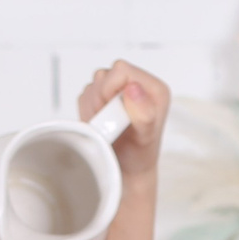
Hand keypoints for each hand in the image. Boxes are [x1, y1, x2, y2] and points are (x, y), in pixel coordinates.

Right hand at [79, 60, 170, 181]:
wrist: (125, 170)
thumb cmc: (139, 155)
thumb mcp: (145, 137)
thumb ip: (144, 113)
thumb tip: (134, 88)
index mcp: (153, 88)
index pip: (121, 69)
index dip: (110, 90)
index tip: (115, 113)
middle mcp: (137, 85)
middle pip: (103, 75)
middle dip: (100, 101)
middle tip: (111, 123)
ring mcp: (118, 90)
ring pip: (93, 85)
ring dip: (94, 108)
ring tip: (108, 126)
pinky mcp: (103, 98)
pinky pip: (85, 96)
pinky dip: (88, 112)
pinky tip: (101, 124)